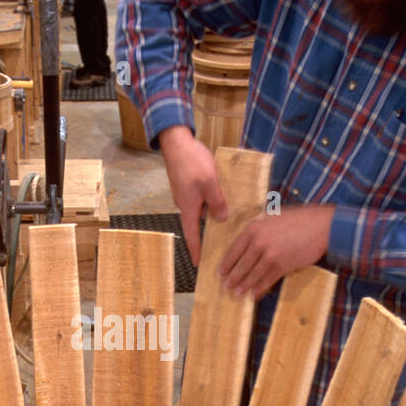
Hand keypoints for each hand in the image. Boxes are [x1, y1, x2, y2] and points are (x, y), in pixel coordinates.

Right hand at [158, 126, 227, 264]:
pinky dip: (211, 200)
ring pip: (201, 208)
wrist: (176, 141)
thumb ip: (217, 202)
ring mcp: (186, 193)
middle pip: (198, 223)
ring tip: (229, 217)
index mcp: (188, 207)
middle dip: (208, 232)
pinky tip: (223, 196)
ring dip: (212, 212)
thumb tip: (222, 219)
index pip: (192, 235)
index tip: (199, 264)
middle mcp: (185, 203)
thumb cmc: (191, 162)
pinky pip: (201, 197)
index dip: (196, 250)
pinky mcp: (188, 183)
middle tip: (223, 241)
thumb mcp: (209, 182)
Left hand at [219, 205, 334, 299]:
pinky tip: (254, 294)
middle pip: (241, 265)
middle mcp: (259, 242)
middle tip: (226, 286)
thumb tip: (248, 240)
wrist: (321, 226)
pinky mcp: (282, 265)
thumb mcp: (272, 217)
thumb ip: (259, 228)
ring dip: (243, 286)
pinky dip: (260, 289)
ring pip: (252, 275)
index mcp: (254, 229)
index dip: (226, 263)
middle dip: (232, 278)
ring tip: (237, 293)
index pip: (234, 250)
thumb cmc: (299, 219)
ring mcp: (270, 255)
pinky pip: (267, 280)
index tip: (221, 272)